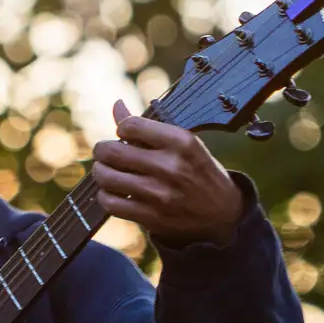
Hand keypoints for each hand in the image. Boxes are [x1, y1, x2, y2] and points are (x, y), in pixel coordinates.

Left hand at [90, 99, 245, 244]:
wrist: (222, 213)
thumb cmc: (198, 170)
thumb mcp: (183, 143)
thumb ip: (147, 126)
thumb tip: (117, 105)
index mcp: (182, 141)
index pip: (130, 125)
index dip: (122, 128)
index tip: (125, 134)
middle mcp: (171, 166)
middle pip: (112, 151)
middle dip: (102, 149)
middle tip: (105, 152)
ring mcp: (160, 194)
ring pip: (106, 177)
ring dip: (101, 172)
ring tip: (107, 171)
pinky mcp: (152, 217)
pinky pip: (111, 203)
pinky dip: (106, 196)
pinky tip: (114, 192)